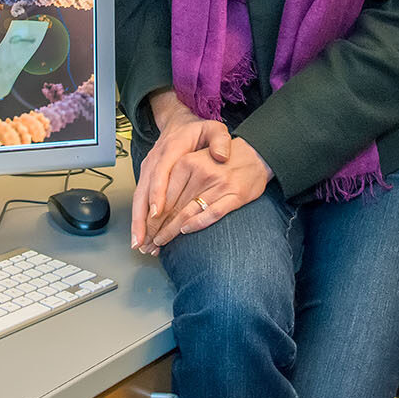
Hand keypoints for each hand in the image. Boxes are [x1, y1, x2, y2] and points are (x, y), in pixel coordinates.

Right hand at [130, 90, 230, 252]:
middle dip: (141, 217)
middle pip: (144, 190)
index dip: (157, 192)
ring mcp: (148, 170)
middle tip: (143, 239)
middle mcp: (155, 161)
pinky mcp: (147, 177)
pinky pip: (141, 200)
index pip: (161, 172)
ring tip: (140, 244)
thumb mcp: (214, 129)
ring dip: (138, 223)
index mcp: (171, 149)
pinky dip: (140, 219)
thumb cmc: (197, 130)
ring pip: (139, 198)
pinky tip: (143, 236)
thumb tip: (222, 156)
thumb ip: (220, 140)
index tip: (157, 211)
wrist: (178, 123)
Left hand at [146, 136, 273, 246]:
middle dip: (156, 227)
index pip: (163, 194)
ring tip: (160, 242)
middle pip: (172, 206)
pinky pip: (212, 213)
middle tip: (147, 243)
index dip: (150, 216)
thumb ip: (177, 179)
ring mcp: (218, 185)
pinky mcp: (234, 195)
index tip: (142, 230)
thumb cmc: (222, 160)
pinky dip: (197, 223)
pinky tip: (185, 231)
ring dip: (171, 231)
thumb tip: (154, 206)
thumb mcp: (195, 158)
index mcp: (188, 162)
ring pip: (187, 212)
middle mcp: (201, 173)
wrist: (256, 154)